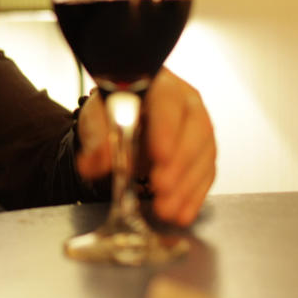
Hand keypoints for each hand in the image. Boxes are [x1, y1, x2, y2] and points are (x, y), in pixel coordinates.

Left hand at [76, 69, 215, 225]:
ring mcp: (200, 128)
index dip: (166, 129)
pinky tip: (181, 213)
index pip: (167, 102)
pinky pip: (206, 174)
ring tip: (167, 209)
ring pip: (203, 156)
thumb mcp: (96, 118)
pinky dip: (194, 196)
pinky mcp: (204, 152)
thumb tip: (92, 165)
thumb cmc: (113, 110)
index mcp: (160, 85)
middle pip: (193, 131)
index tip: (158, 155)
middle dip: (178, 164)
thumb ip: (96, 139)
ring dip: (186, 186)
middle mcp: (187, 104)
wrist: (123, 116)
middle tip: (160, 187)